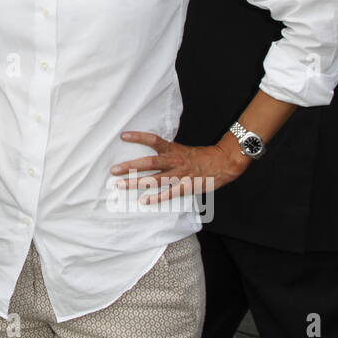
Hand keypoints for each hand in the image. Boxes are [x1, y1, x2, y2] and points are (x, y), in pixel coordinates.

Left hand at [110, 131, 249, 204]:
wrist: (223, 163)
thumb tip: (150, 152)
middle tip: (113, 170)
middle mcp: (174, 161)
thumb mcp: (182, 150)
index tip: (123, 136)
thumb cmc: (200, 157)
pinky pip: (169, 193)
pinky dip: (156, 198)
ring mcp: (179, 175)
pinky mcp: (186, 186)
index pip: (153, 140)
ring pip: (154, 179)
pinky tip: (144, 201)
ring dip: (136, 182)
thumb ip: (167, 152)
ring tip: (120, 185)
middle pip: (149, 163)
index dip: (138, 137)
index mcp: (173, 149)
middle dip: (129, 166)